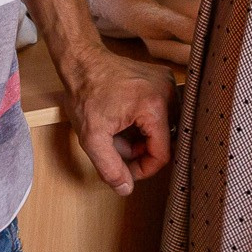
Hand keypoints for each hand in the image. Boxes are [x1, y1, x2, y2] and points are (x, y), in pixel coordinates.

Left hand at [60, 46, 175, 194]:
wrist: (83, 62)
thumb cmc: (86, 94)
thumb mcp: (92, 138)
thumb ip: (110, 168)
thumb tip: (126, 189)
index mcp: (154, 107)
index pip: (162, 154)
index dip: (144, 168)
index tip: (126, 168)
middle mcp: (168, 92)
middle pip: (166, 140)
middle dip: (142, 150)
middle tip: (118, 145)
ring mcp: (167, 82)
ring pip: (166, 126)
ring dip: (145, 136)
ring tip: (122, 130)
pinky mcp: (163, 78)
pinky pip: (164, 110)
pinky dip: (148, 121)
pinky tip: (128, 117)